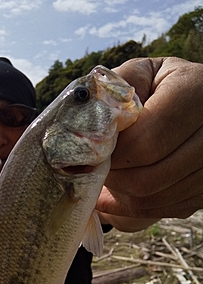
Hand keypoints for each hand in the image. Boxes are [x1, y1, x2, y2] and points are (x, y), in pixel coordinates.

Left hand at [96, 57, 202, 218]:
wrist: (190, 108)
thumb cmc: (158, 88)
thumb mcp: (140, 74)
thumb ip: (115, 87)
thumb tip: (90, 114)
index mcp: (194, 93)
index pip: (143, 142)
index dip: (112, 153)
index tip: (95, 150)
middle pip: (148, 177)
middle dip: (113, 176)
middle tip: (97, 167)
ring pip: (153, 198)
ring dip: (121, 192)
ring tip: (109, 175)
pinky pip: (162, 209)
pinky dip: (134, 205)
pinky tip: (118, 191)